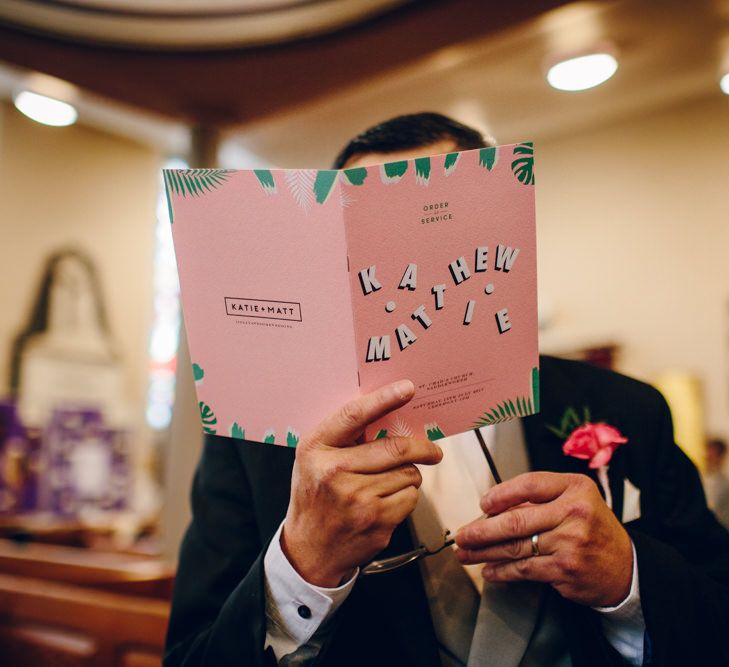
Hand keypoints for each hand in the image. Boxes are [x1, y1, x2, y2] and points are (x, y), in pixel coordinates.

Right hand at [281, 380, 442, 586]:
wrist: (310, 549)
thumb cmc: (316, 494)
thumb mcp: (315, 458)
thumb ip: (343, 435)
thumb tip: (388, 408)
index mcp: (316, 448)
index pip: (354, 415)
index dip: (384, 399)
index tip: (407, 389)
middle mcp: (334, 472)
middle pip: (395, 448)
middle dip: (422, 448)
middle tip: (433, 450)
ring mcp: (357, 499)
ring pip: (408, 474)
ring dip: (408, 476)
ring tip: (389, 483)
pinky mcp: (376, 521)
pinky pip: (410, 497)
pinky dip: (407, 497)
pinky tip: (387, 501)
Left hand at [454, 472, 631, 606]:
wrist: (626, 567)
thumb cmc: (593, 529)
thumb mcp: (576, 501)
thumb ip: (540, 501)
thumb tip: (493, 511)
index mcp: (575, 488)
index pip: (529, 484)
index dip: (501, 493)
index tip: (483, 503)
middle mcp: (575, 512)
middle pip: (516, 519)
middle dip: (482, 529)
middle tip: (463, 535)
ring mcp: (570, 542)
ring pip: (516, 546)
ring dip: (485, 551)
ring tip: (467, 552)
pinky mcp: (565, 569)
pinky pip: (524, 569)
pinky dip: (502, 571)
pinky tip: (490, 570)